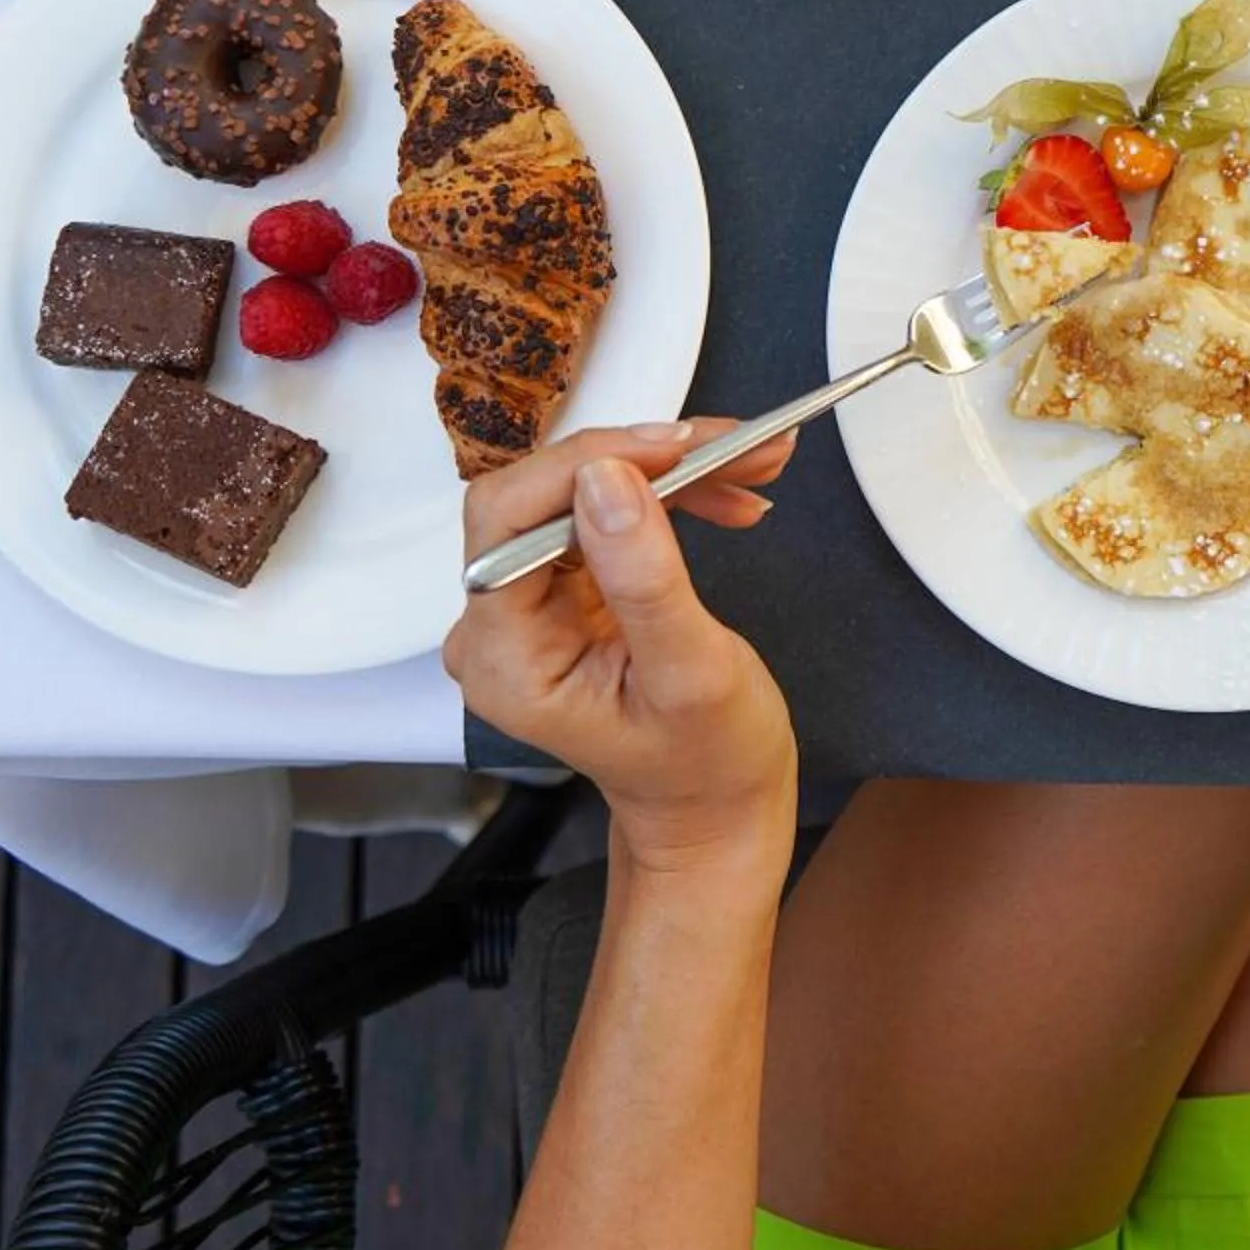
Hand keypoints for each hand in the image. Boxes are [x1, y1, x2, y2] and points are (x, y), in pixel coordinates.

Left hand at [446, 422, 799, 882]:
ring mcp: (527, 605)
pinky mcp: (562, 587)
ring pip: (582, 493)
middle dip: (643, 461)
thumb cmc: (704, 765)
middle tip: (731, 446)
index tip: (672, 447)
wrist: (713, 803)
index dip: (585, 468)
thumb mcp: (692, 676)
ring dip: (670, 471)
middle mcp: (499, 626)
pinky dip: (669, 493)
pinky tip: (726, 492)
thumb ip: (646, 580)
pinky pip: (605, 510)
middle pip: (546, 496)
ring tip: (750, 463)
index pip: (510, 520)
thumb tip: (607, 480)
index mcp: (506, 659)